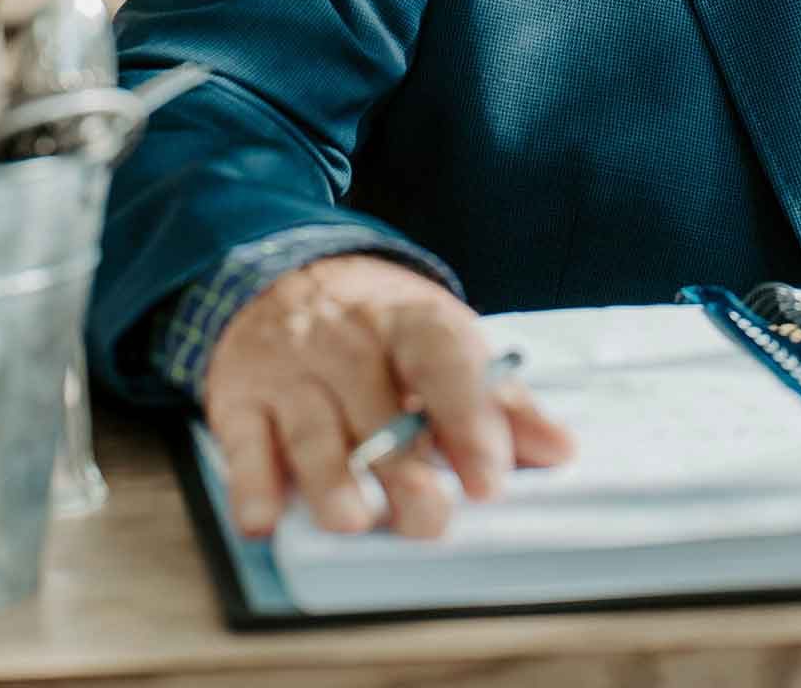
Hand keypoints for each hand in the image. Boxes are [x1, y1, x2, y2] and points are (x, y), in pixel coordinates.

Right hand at [205, 253, 574, 540]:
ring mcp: (293, 370)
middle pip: (378, 405)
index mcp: (413, 322)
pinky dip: (251, 483)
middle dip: (403, 468)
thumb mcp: (445, 343)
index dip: (469, 419)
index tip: (490, 478)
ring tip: (355, 522)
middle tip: (429, 518)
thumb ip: (499, 402)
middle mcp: (351, 342)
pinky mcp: (239, 397)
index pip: (444, 361)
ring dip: (331, 479)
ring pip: (312, 428)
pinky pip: (242, 442)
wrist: (284, 278)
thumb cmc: (382, 329)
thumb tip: (560, 449)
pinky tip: (266, 519)